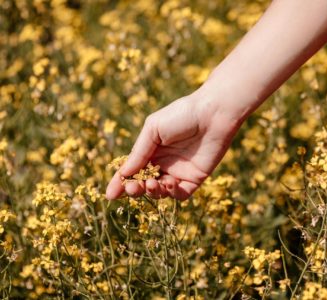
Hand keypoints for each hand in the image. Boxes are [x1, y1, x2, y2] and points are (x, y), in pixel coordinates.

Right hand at [106, 91, 240, 199]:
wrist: (213, 113)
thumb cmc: (181, 115)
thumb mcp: (153, 129)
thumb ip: (139, 152)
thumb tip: (123, 174)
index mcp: (151, 150)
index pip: (132, 170)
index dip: (120, 183)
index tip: (110, 194)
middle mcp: (163, 163)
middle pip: (144, 184)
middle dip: (135, 189)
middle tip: (133, 187)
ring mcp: (179, 172)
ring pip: (160, 192)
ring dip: (152, 192)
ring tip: (151, 183)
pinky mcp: (195, 178)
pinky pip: (180, 194)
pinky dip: (172, 193)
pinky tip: (169, 183)